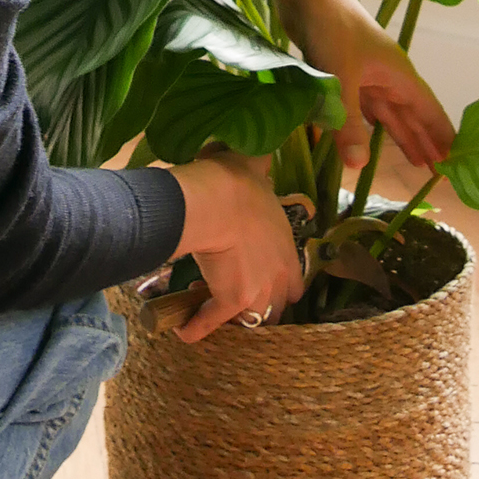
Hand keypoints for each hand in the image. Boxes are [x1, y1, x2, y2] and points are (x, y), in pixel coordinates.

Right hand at [169, 151, 303, 342]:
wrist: (220, 200)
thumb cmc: (239, 182)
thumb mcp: (255, 170)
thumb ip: (258, 167)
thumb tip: (256, 149)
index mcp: (287, 249)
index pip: (294, 284)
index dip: (279, 286)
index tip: (263, 283)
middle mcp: (278, 276)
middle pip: (276, 308)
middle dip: (260, 309)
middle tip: (238, 303)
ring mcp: (256, 291)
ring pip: (250, 320)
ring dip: (233, 321)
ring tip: (212, 314)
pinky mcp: (231, 301)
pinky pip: (211, 321)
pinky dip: (196, 327)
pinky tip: (184, 330)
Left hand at [290, 0, 455, 171]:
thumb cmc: (332, 31)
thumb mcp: (341, 81)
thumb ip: (349, 125)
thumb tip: (359, 167)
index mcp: (398, 75)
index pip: (427, 111)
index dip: (441, 136)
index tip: (456, 161)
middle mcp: (388, 75)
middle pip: (411, 114)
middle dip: (424, 141)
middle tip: (438, 172)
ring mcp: (366, 72)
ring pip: (389, 110)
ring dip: (401, 134)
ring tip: (415, 160)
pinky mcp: (345, 70)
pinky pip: (365, 104)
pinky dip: (372, 122)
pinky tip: (374, 134)